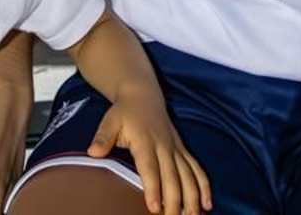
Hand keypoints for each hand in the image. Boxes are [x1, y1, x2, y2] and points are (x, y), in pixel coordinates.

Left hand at [87, 91, 210, 214]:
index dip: (153, 188)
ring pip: (188, 176)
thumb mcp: (109, 122)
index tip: (155, 207)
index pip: (150, 168)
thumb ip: (103, 138)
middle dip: (174, 201)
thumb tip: (93, 152)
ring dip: (192, 197)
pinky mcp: (183, 150)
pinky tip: (206, 204)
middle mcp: (164, 146)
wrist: (143, 96)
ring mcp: (176, 149)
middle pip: (172, 177)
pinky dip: (204, 186)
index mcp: (145, 141)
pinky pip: (197, 169)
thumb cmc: (124, 113)